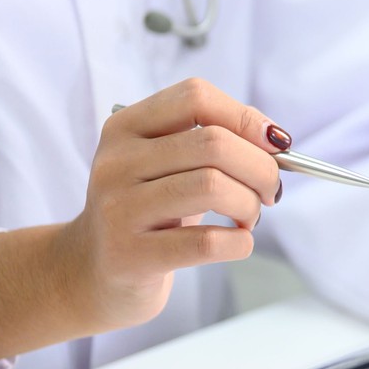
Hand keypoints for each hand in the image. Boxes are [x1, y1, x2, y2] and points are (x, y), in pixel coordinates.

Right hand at [53, 78, 286, 330]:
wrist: (94, 271)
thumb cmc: (148, 212)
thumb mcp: (166, 166)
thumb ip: (211, 143)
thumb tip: (274, 139)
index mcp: (125, 128)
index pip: (195, 97)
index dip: (245, 117)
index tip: (275, 144)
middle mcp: (116, 163)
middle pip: (213, 143)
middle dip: (261, 167)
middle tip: (270, 190)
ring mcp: (118, 209)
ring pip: (213, 186)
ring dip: (250, 204)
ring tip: (249, 217)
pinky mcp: (130, 256)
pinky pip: (207, 242)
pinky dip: (240, 242)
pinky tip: (238, 242)